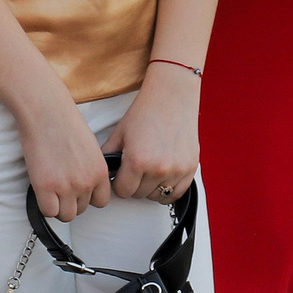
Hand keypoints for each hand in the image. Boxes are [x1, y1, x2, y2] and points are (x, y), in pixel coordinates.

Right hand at [17, 90, 113, 221]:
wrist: (45, 110)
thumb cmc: (65, 121)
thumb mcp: (90, 147)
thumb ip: (91, 168)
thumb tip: (86, 184)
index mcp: (100, 171)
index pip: (101, 202)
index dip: (88, 197)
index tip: (79, 191)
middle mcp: (86, 181)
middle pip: (82, 209)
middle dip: (72, 200)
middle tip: (61, 185)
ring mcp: (66, 186)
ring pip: (66, 214)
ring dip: (59, 205)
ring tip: (52, 189)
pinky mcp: (45, 187)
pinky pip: (49, 211)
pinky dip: (45, 205)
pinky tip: (42, 190)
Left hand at [101, 67, 198, 203]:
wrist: (171, 96)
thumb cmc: (146, 111)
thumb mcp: (120, 133)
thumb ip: (108, 156)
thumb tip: (102, 173)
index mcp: (136, 161)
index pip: (122, 191)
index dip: (119, 183)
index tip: (121, 176)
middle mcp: (157, 168)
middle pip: (139, 195)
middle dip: (134, 184)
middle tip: (135, 169)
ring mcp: (176, 170)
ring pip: (158, 196)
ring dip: (151, 187)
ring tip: (149, 171)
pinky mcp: (190, 168)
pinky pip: (177, 193)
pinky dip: (168, 189)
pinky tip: (162, 177)